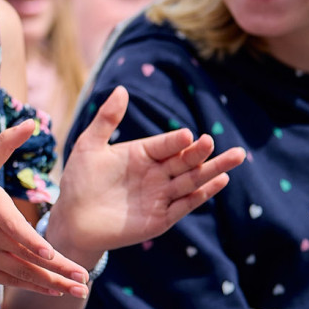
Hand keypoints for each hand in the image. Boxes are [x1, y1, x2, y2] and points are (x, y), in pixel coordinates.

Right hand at [0, 121, 91, 297]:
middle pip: (25, 255)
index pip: (12, 227)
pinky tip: (56, 290)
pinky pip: (10, 280)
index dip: (31, 242)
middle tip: (84, 278)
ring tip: (79, 290)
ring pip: (21, 272)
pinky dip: (33, 286)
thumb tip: (31, 121)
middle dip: (57, 268)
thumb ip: (6, 142)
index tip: (51, 253)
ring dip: (51, 283)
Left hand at [47, 87, 244, 256]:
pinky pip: (186, 203)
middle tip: (213, 142)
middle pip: (185, 160)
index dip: (176, 141)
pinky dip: (203, 194)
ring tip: (235, 157)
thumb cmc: (79, 180)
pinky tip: (220, 181)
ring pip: (192, 180)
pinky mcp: (162, 218)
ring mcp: (161, 195)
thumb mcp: (89, 145)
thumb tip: (122, 89)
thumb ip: (106, 119)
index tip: (187, 135)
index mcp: (142, 153)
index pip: (165, 144)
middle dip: (201, 152)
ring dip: (212, 170)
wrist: (73, 219)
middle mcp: (156, 172)